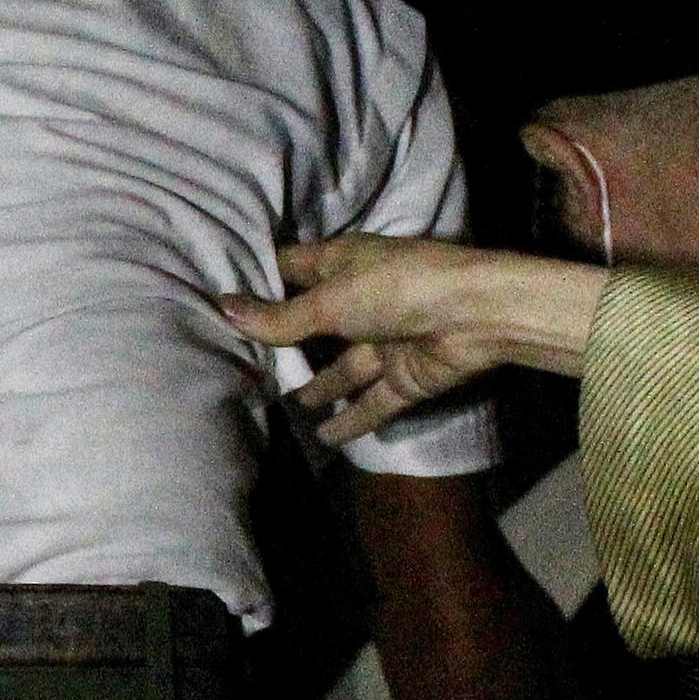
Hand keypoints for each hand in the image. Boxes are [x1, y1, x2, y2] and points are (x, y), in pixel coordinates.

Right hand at [221, 237, 609, 440]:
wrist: (477, 316)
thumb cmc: (397, 289)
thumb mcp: (329, 301)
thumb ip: (279, 317)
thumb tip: (222, 307)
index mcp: (343, 263)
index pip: (292, 269)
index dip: (261, 283)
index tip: (221, 300)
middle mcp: (362, 299)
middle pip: (316, 323)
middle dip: (286, 341)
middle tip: (241, 363)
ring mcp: (386, 340)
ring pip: (345, 368)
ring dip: (320, 385)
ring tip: (284, 404)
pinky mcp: (406, 376)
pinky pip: (373, 402)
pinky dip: (351, 419)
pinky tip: (323, 436)